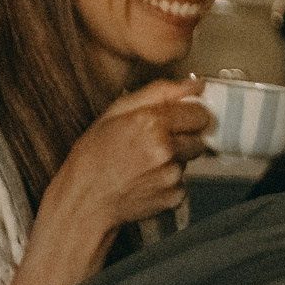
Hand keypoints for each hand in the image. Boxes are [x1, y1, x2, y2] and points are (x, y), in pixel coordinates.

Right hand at [43, 78, 212, 232]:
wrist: (85, 199)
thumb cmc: (93, 156)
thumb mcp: (115, 112)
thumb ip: (159, 93)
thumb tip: (193, 85)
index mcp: (151, 123)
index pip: (200, 113)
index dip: (189, 115)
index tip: (179, 118)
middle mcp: (165, 149)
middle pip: (199, 137)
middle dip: (183, 137)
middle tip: (155, 142)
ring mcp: (172, 174)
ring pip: (190, 159)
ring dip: (175, 158)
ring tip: (145, 161)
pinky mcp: (175, 196)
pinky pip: (183, 182)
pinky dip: (169, 180)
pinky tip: (146, 178)